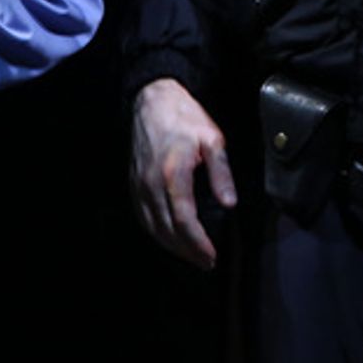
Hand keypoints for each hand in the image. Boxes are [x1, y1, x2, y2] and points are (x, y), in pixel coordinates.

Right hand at [130, 77, 236, 269]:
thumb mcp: (212, 139)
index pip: (184, 221)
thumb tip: (230, 203)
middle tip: (206, 262)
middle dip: (187, 251)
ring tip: (191, 255)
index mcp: (173, 174)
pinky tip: (168, 237)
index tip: (212, 256)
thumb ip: (221, 172)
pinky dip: (156, 232)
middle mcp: (152, 183)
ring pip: (152, 227)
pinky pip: (142, 216)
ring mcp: (139, 184)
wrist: (153, 100)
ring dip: (171, 246)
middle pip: (167, 230)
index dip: (198, 244)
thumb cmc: (184, 117)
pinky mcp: (133, 183)